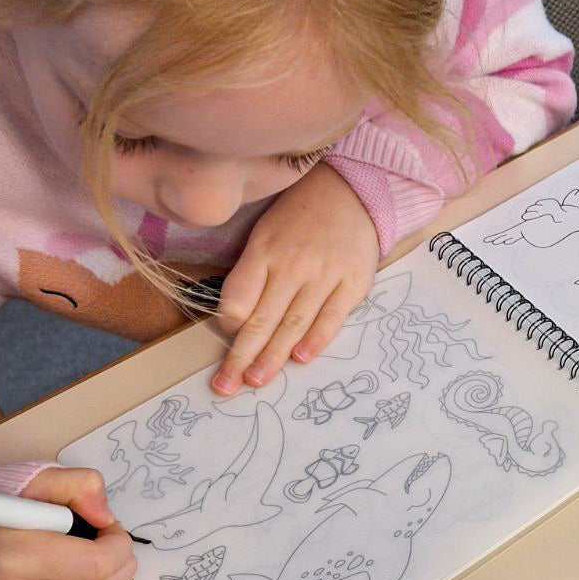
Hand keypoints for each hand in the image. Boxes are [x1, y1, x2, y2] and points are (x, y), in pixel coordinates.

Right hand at [0, 468, 135, 579]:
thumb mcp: (34, 484)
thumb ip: (77, 486)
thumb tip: (106, 516)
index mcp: (13, 554)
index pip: (96, 563)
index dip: (117, 544)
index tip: (111, 528)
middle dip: (120, 563)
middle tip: (114, 542)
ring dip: (107, 579)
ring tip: (97, 554)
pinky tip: (69, 573)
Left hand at [212, 163, 379, 396]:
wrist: (351, 193)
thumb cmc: (299, 217)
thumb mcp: (265, 234)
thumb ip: (252, 273)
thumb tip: (236, 321)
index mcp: (265, 250)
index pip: (239, 295)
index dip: (228, 322)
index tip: (225, 338)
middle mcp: (293, 264)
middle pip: (263, 318)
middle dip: (242, 356)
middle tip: (226, 386)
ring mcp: (325, 275)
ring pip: (294, 323)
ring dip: (273, 356)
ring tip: (256, 380)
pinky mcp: (353, 284)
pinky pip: (332, 318)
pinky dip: (316, 340)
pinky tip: (300, 360)